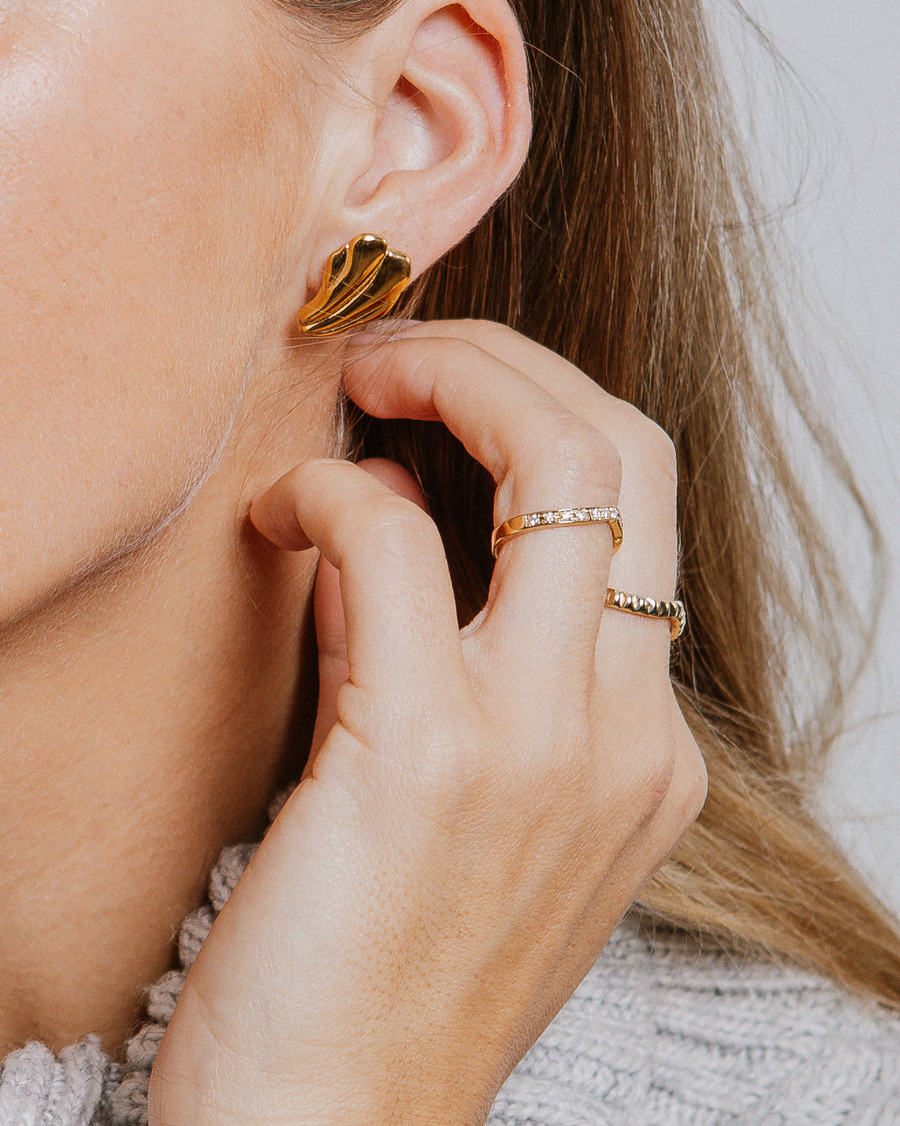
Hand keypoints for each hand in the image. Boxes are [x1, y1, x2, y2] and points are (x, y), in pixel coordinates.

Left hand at [148, 320, 706, 1125]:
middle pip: (630, 454)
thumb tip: (392, 513)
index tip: (446, 399)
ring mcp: (547, 743)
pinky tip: (277, 515)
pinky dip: (332, 494)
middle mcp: (628, 733)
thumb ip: (446, 653)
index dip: (542, 416)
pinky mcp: (432, 758)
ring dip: (448, 379)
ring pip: (559, 463)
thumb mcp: (462, 800)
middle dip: (515, 363)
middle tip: (406, 354)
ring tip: (361, 383)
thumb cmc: (384, 966)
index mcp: (649, 750)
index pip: (641, 512)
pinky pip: (396, 543)